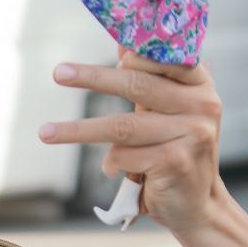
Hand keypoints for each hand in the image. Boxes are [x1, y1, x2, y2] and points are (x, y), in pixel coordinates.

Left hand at [38, 51, 223, 232]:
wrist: (196, 204)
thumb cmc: (174, 149)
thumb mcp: (169, 111)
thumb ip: (150, 80)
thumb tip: (122, 43)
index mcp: (200, 86)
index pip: (164, 59)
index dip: (132, 55)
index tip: (105, 53)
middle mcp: (202, 106)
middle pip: (136, 85)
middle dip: (92, 78)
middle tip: (58, 73)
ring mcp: (192, 135)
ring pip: (121, 126)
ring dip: (77, 130)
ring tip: (45, 132)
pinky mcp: (176, 163)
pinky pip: (124, 156)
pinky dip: (111, 164)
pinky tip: (114, 170)